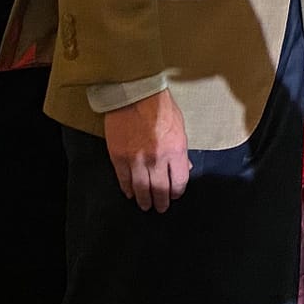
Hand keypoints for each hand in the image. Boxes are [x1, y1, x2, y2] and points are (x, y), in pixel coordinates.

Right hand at [103, 88, 190, 211]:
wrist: (135, 96)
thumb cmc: (161, 108)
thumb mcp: (180, 128)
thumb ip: (181, 152)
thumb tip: (184, 168)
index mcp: (175, 151)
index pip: (179, 182)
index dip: (177, 192)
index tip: (175, 195)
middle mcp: (157, 160)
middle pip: (160, 190)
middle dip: (161, 202)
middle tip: (160, 208)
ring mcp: (137, 161)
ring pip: (141, 189)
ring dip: (144, 200)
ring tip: (146, 206)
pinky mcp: (119, 158)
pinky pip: (124, 180)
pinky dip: (127, 190)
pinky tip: (130, 194)